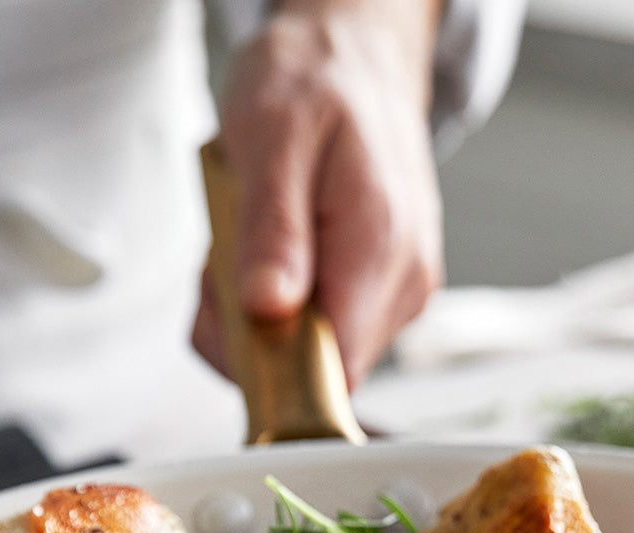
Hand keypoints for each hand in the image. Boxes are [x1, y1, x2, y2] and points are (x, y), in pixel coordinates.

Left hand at [193, 0, 443, 389]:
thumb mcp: (271, 137)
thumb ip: (272, 230)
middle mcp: (404, 284)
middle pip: (319, 370)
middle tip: (229, 256)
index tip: (229, 313)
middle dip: (254, 332)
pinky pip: (325, 332)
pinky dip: (285, 306)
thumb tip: (269, 309)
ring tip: (254, 242)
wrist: (360, 60)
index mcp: (380, 247)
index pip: (332, 370)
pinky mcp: (388, 296)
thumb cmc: (317, 83)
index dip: (269, 365)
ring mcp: (401, 294)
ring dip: (264, 318)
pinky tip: (277, 255)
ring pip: (317, 355)